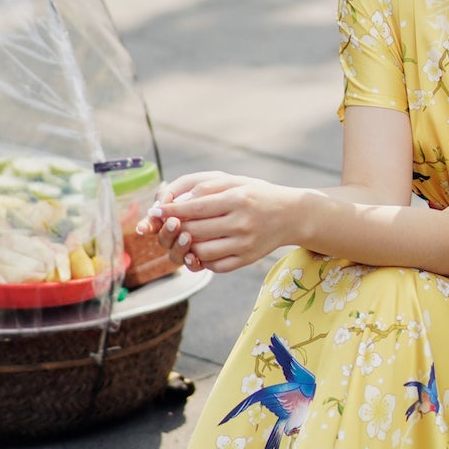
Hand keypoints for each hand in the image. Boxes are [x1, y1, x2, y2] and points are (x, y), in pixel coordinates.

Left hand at [138, 172, 302, 272]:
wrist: (291, 214)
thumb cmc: (257, 194)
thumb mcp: (235, 182)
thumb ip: (206, 188)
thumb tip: (176, 202)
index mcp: (238, 199)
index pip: (195, 208)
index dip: (172, 210)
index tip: (157, 210)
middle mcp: (242, 223)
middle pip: (195, 231)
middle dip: (175, 228)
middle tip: (167, 224)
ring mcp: (245, 244)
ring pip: (201, 251)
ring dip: (186, 245)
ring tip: (184, 235)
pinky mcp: (247, 260)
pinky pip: (214, 265)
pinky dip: (201, 259)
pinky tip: (200, 248)